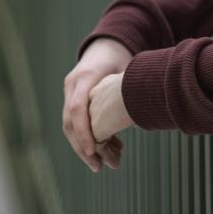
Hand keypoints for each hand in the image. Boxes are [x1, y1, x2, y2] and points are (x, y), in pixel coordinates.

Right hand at [63, 38, 131, 171]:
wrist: (106, 46)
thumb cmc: (120, 57)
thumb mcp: (125, 69)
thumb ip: (127, 88)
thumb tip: (142, 108)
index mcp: (84, 76)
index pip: (77, 108)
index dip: (84, 132)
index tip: (93, 152)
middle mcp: (72, 85)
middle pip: (70, 122)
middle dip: (82, 147)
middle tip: (98, 167)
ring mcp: (70, 93)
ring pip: (71, 127)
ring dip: (86, 147)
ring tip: (105, 164)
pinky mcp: (74, 100)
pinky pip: (78, 124)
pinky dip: (91, 138)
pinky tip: (111, 149)